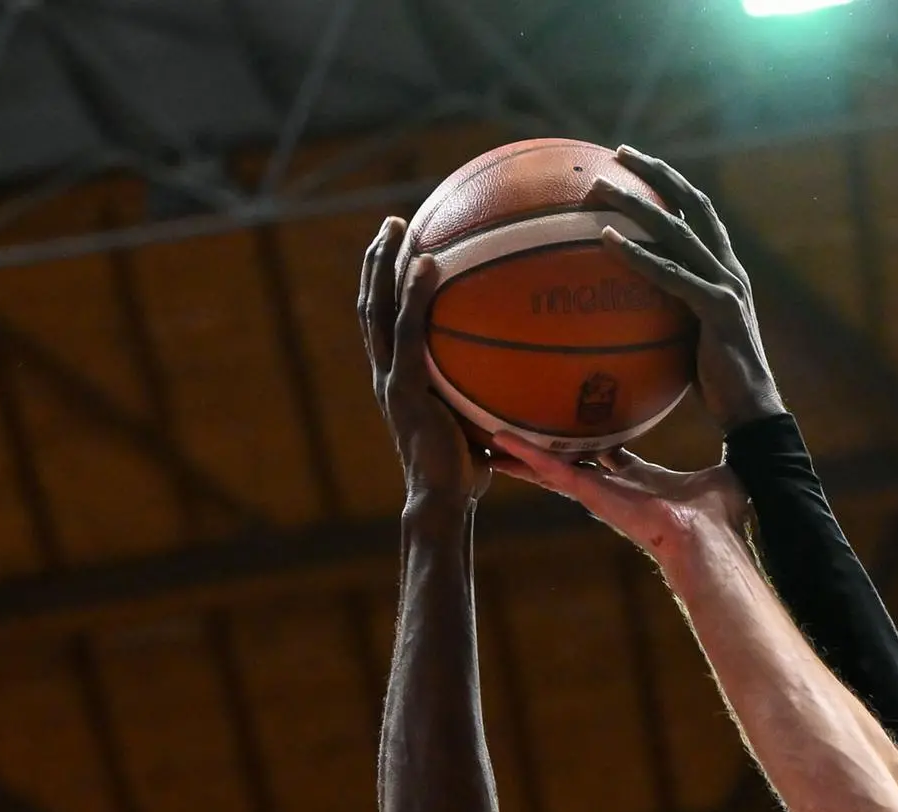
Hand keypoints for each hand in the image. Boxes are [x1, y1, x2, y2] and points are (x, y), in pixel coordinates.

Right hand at [357, 217, 485, 508]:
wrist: (444, 502)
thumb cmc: (467, 472)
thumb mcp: (474, 423)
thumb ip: (485, 393)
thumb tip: (527, 373)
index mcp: (397, 381)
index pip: (383, 323)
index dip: (385, 286)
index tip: (401, 251)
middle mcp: (386, 374)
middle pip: (370, 305)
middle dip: (376, 261)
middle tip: (393, 223)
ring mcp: (390, 379)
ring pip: (376, 309)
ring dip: (385, 263)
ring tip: (398, 227)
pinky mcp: (405, 387)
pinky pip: (408, 330)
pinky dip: (412, 293)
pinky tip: (428, 262)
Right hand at [487, 430, 746, 561]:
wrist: (712, 541)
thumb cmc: (722, 518)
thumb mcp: (723, 476)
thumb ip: (726, 456)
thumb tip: (752, 437)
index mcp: (641, 483)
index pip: (606, 458)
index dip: (589, 444)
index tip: (572, 426)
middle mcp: (614, 489)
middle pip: (569, 464)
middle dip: (542, 453)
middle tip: (513, 436)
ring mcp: (600, 494)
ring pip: (551, 468)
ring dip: (521, 455)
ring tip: (488, 439)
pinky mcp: (593, 494)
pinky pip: (554, 469)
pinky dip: (527, 454)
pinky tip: (499, 438)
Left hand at [585, 148, 782, 430]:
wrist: (752, 412)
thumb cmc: (717, 384)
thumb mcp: (690, 339)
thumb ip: (669, 314)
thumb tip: (625, 313)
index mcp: (726, 271)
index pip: (700, 213)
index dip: (672, 184)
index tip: (639, 165)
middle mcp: (729, 269)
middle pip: (693, 205)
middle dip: (657, 174)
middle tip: (620, 154)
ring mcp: (726, 286)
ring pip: (677, 231)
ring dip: (637, 205)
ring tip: (601, 189)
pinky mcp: (718, 310)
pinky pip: (670, 275)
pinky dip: (637, 255)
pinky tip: (605, 241)